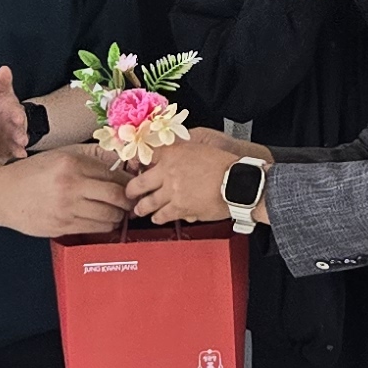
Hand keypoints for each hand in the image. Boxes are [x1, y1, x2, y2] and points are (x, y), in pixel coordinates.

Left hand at [0, 63, 29, 163]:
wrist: (0, 120)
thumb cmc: (1, 105)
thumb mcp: (1, 92)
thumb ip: (3, 82)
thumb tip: (4, 68)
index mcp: (13, 110)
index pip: (16, 112)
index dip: (16, 115)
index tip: (16, 116)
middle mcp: (16, 124)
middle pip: (19, 128)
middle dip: (20, 132)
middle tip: (22, 138)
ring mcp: (14, 136)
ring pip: (18, 141)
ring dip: (20, 144)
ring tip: (22, 147)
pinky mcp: (9, 146)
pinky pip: (14, 150)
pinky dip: (17, 153)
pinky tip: (20, 156)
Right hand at [0, 145, 133, 237]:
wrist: (2, 195)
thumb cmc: (33, 173)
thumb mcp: (60, 156)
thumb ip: (90, 157)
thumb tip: (121, 163)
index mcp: (71, 163)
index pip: (113, 174)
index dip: (129, 181)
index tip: (134, 185)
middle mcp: (70, 185)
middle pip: (116, 196)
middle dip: (129, 201)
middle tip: (133, 201)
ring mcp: (66, 208)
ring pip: (109, 215)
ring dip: (118, 215)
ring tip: (118, 211)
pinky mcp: (62, 226)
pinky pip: (95, 228)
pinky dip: (105, 225)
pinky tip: (103, 220)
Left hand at [124, 132, 256, 225]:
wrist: (237, 182)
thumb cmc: (224, 165)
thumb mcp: (200, 148)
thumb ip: (182, 153)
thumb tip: (170, 160)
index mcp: (173, 153)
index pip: (146, 155)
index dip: (135, 162)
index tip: (132, 166)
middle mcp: (167, 172)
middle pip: (138, 183)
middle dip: (131, 190)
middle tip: (129, 193)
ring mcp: (172, 192)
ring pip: (147, 203)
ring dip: (142, 208)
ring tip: (139, 210)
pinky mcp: (179, 208)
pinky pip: (162, 215)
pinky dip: (158, 217)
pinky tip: (156, 218)